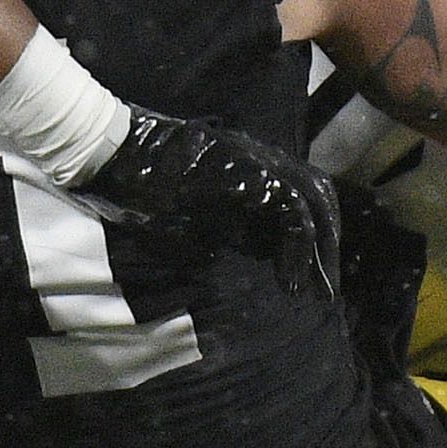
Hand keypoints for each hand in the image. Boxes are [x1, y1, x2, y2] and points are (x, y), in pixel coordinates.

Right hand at [76, 107, 345, 304]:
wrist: (119, 155)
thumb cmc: (150, 188)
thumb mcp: (201, 214)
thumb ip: (234, 226)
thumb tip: (262, 250)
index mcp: (255, 166)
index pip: (305, 196)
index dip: (316, 237)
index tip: (311, 278)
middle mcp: (264, 159)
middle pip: (319, 196)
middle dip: (327, 246)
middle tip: (325, 291)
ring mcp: (258, 162)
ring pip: (312, 202)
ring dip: (319, 250)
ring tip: (315, 291)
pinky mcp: (248, 173)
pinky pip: (290, 209)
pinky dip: (297, 247)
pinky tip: (289, 280)